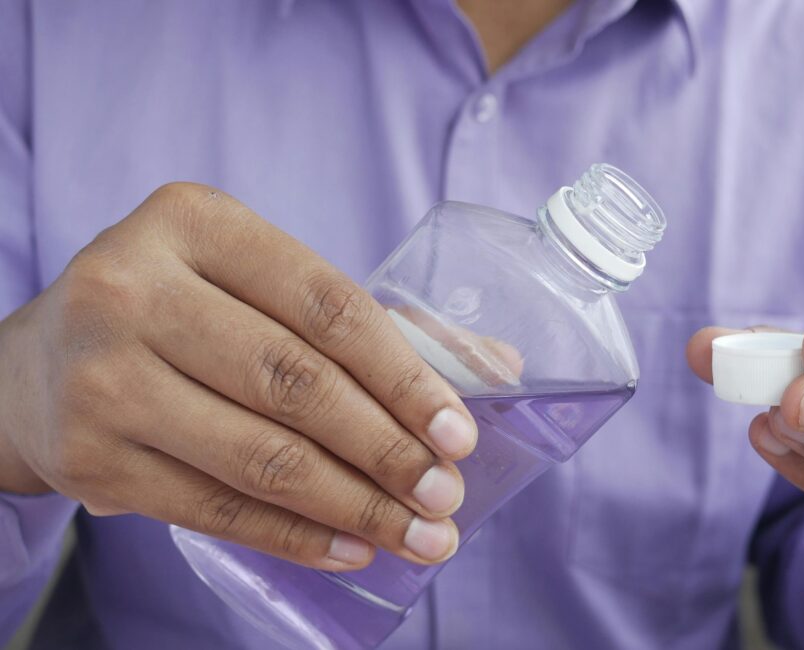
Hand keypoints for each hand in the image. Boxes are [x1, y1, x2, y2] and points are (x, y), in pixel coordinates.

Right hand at [0, 183, 478, 569]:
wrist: (39, 364)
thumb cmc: (181, 312)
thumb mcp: (256, 283)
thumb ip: (371, 320)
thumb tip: (497, 368)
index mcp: (194, 222)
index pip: (327, 304)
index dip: (405, 375)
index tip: (459, 432)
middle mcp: (135, 289)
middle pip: (296, 383)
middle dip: (387, 450)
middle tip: (444, 495)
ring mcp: (103, 377)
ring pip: (259, 456)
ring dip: (355, 506)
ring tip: (418, 533)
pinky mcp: (88, 458)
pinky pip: (215, 510)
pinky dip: (295, 536)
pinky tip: (352, 547)